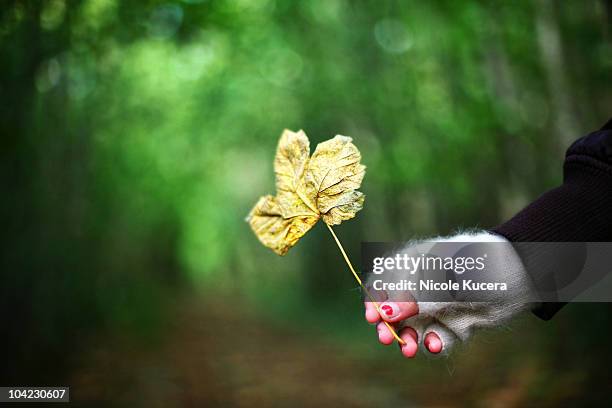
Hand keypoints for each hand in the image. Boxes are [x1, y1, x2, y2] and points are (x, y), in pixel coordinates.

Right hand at [363, 231, 535, 357]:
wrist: (523, 275)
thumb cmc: (481, 265)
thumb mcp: (444, 281)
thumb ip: (414, 299)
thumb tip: (381, 313)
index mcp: (414, 263)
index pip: (383, 280)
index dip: (373, 299)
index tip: (373, 317)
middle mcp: (422, 286)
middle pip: (393, 308)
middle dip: (387, 325)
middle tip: (386, 338)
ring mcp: (438, 306)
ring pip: (412, 327)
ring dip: (407, 338)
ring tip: (409, 349)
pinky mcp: (454, 324)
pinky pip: (436, 338)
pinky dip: (434, 344)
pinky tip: (436, 345)